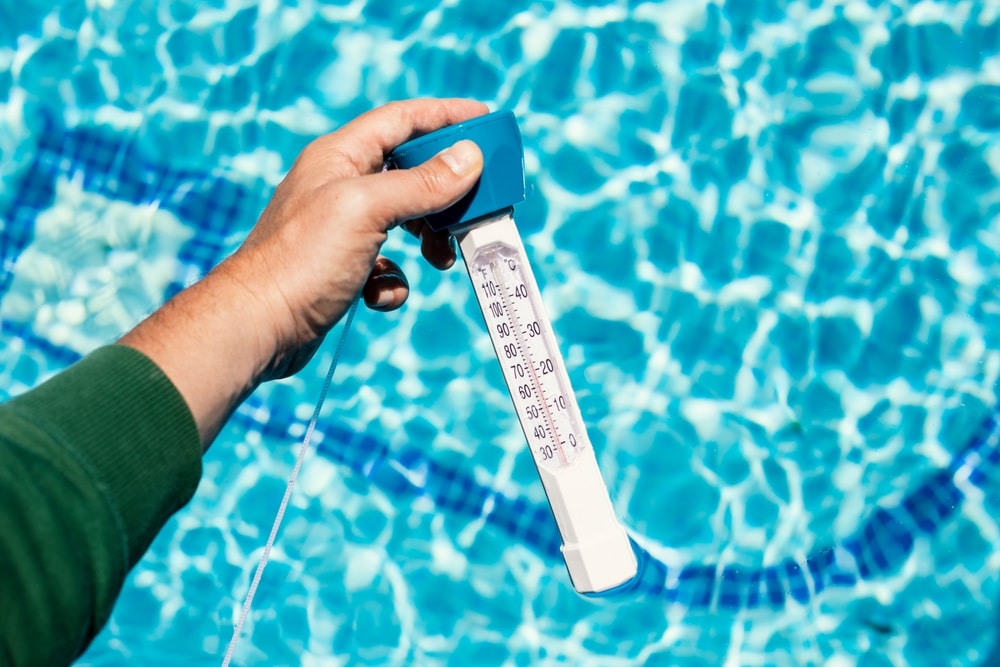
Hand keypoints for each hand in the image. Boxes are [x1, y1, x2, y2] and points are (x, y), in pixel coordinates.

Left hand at [222, 99, 486, 377]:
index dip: (444, 115)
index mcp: (339, 157)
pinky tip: (379, 293)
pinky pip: (384, 265)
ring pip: (404, 221)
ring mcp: (339, 229)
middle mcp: (339, 186)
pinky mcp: (340, 269)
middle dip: (445, 191)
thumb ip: (421, 183)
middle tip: (478, 206)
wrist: (258, 326)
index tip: (484, 119)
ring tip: (440, 260)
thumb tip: (469, 158)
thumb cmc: (302, 260)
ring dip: (429, 239)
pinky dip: (393, 280)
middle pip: (409, 171)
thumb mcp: (367, 210)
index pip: (401, 120)